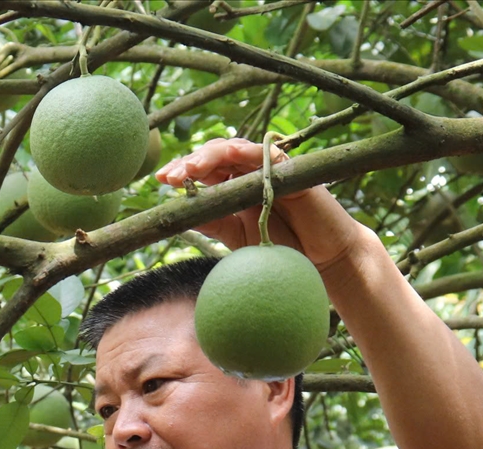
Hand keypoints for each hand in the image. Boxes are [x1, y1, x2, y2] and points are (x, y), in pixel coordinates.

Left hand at [154, 137, 369, 269]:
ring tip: (191, 169)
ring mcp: (270, 171)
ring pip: (236, 149)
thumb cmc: (281, 250)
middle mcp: (249, 174)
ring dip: (211, 155)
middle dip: (190, 162)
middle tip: (171, 177)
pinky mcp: (294, 172)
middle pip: (215, 156)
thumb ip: (213, 223)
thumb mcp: (237, 238)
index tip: (160, 180)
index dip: (182, 172)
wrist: (322, 264)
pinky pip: (270, 155)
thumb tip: (179, 215)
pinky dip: (250, 153)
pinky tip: (231, 155)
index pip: (203, 172)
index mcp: (233, 188)